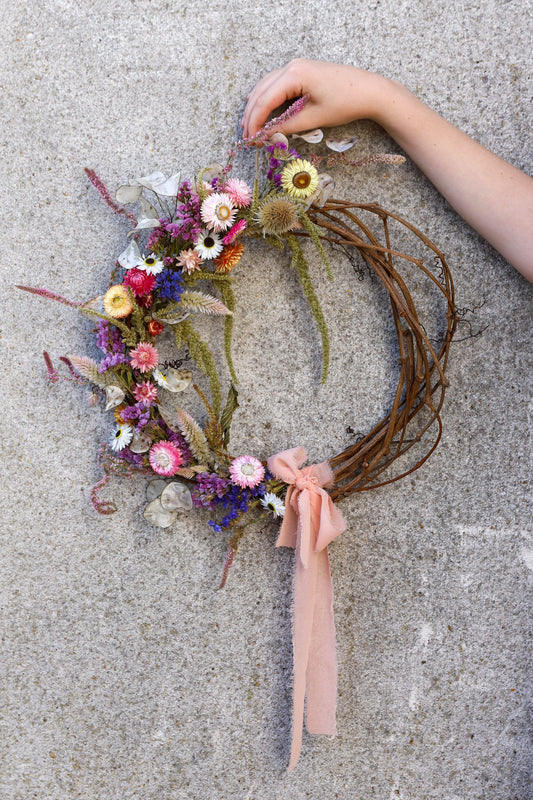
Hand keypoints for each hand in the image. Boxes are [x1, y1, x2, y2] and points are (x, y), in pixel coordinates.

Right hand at [241, 59, 389, 138]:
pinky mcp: (301, 71)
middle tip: (246, 137)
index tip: (250, 140)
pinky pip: (275, 84)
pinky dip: (265, 97)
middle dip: (251, 115)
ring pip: (266, 86)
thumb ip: (287, 127)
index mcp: (294, 75)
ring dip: (256, 106)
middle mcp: (292, 67)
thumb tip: (266, 136)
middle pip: (262, 92)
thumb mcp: (314, 118)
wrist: (369, 90)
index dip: (254, 122)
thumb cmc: (345, 103)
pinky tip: (258, 106)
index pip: (265, 100)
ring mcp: (296, 67)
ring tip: (248, 126)